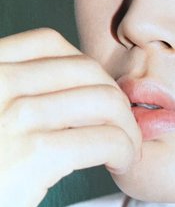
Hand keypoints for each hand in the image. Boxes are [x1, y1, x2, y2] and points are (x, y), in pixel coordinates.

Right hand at [0, 28, 140, 206]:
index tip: (96, 94)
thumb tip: (80, 92)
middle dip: (115, 95)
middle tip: (120, 123)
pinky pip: (106, 139)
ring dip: (128, 125)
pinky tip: (121, 163)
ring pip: (104, 100)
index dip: (85, 66)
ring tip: (127, 146)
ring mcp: (14, 116)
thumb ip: (17, 95)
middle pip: (85, 69)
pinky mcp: (34, 155)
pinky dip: (126, 149)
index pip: (48, 43)